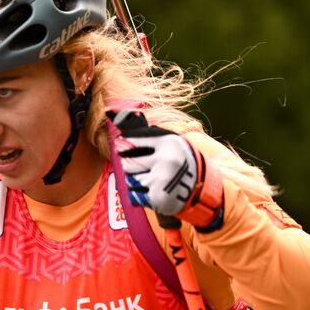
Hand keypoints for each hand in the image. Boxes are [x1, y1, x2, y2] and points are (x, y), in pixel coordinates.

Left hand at [109, 110, 224, 231]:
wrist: (199, 187)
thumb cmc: (177, 160)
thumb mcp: (168, 141)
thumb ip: (143, 130)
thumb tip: (110, 111)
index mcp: (167, 142)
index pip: (132, 142)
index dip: (124, 146)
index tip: (120, 146)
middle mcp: (165, 160)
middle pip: (128, 163)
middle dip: (130, 166)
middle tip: (142, 167)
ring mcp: (162, 180)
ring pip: (130, 180)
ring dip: (135, 181)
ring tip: (150, 179)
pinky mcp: (158, 197)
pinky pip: (134, 195)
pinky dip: (138, 195)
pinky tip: (152, 191)